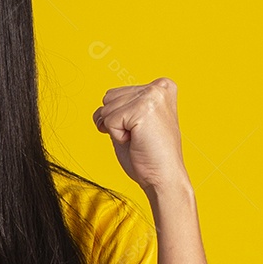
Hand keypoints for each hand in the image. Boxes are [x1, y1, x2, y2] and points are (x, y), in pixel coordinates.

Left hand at [92, 77, 189, 193]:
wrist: (163, 177)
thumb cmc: (149, 155)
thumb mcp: (132, 123)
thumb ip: (120, 108)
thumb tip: (99, 110)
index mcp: (161, 86)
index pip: (114, 94)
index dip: (117, 116)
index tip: (139, 130)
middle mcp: (159, 87)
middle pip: (108, 98)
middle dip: (115, 121)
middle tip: (138, 136)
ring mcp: (152, 96)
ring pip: (107, 108)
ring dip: (116, 128)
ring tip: (138, 138)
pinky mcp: (143, 109)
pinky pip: (109, 120)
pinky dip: (117, 135)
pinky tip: (136, 141)